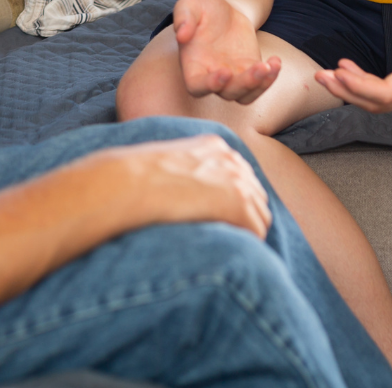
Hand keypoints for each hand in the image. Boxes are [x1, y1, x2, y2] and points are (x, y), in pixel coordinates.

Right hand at [98, 134, 271, 238]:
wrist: (130, 183)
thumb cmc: (137, 178)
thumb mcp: (170, 163)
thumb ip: (192, 171)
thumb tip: (196, 194)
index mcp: (216, 146)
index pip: (243, 176)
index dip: (234, 199)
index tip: (219, 216)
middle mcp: (231, 159)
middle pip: (257, 194)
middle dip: (245, 215)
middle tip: (224, 234)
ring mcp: (237, 179)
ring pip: (261, 214)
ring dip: (246, 230)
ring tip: (224, 242)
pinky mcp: (237, 202)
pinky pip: (258, 230)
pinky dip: (247, 242)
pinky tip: (226, 246)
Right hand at [173, 0, 280, 103]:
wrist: (222, 10)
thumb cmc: (200, 8)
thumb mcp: (189, 5)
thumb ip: (183, 18)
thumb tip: (181, 34)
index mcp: (192, 65)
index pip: (196, 86)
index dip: (209, 85)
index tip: (224, 72)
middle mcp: (211, 76)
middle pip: (227, 93)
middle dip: (244, 84)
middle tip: (259, 67)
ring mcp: (233, 77)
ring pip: (246, 95)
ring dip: (260, 85)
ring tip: (271, 66)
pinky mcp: (249, 71)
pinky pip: (261, 83)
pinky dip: (271, 77)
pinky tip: (276, 61)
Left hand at [313, 0, 391, 111]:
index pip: (385, 92)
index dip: (358, 87)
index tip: (335, 71)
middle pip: (378, 103)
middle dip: (347, 92)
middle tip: (320, 75)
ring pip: (381, 103)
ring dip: (352, 92)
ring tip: (329, 74)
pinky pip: (388, 96)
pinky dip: (364, 88)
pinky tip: (350, 71)